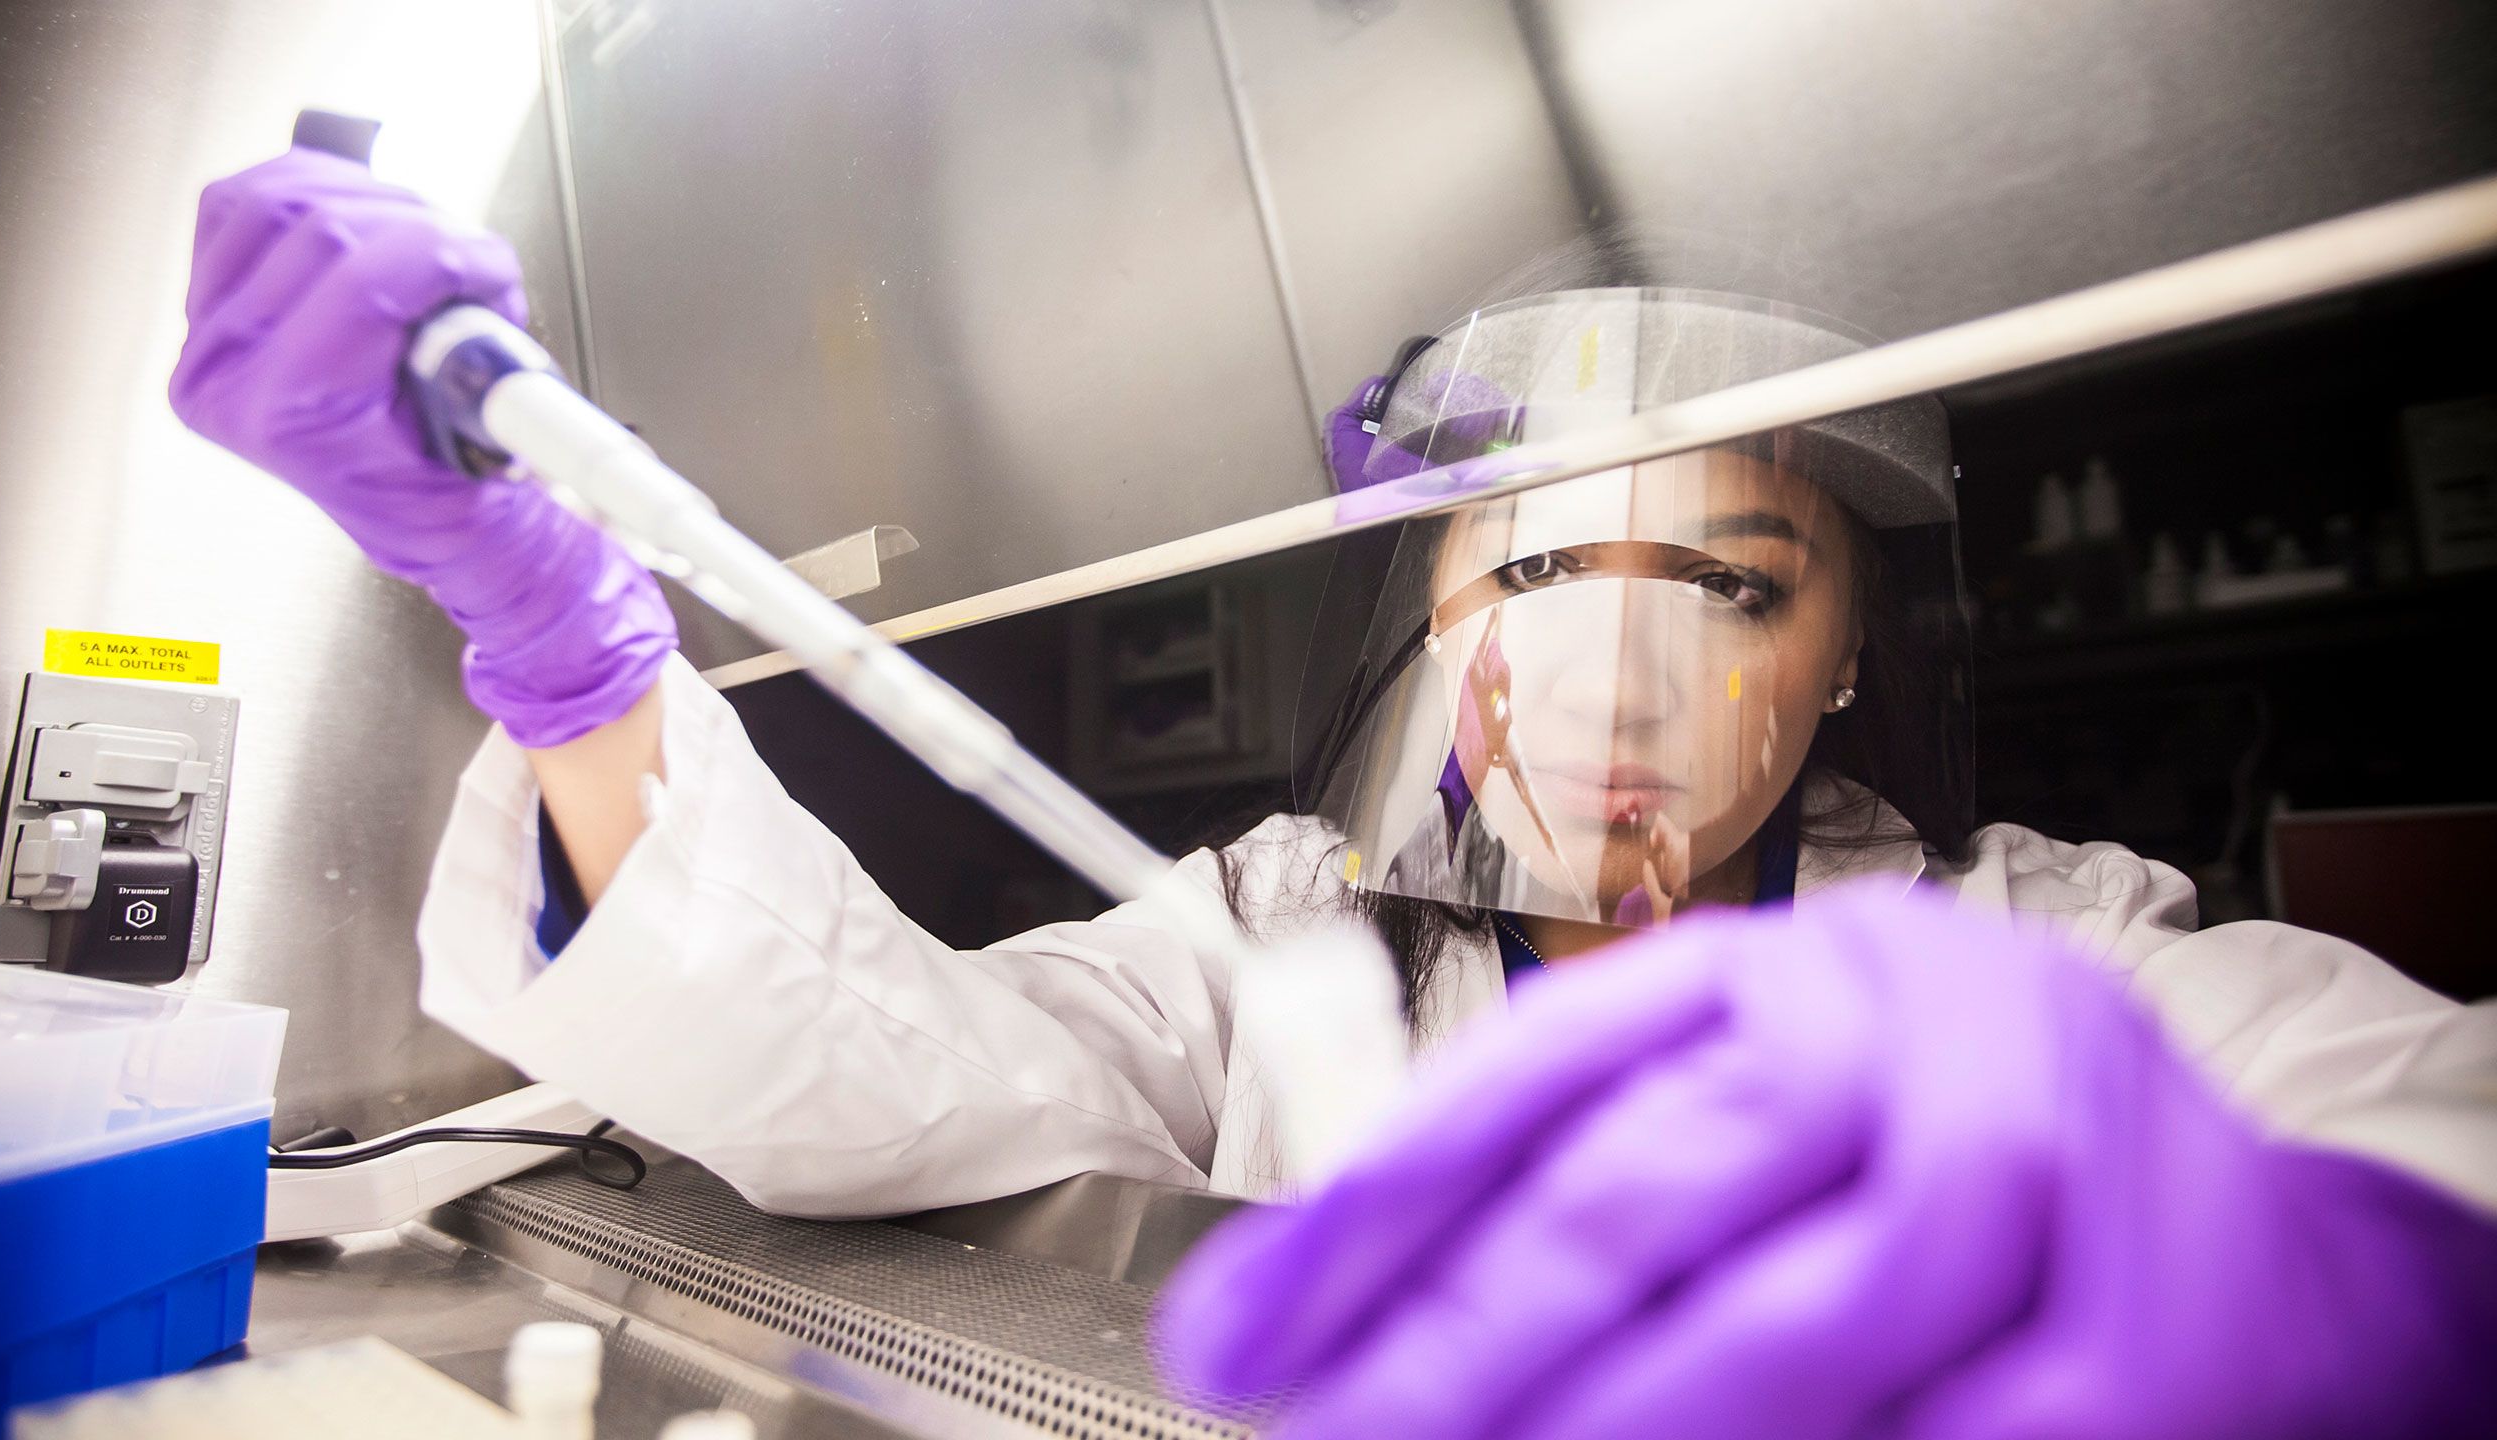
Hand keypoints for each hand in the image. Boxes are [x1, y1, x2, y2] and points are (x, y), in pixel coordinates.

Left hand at [170, 147, 672, 746]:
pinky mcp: (206, 306)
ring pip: (270, 201)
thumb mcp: (483, 428)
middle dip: (411, 223)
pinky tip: (355, 217)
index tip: (492, 262)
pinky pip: (236, 208)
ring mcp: (206, 340)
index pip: (358, 287)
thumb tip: (472, 267)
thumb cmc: (447, 478)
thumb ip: (476, 354)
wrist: (414, 507)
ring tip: (415, 239)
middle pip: (314, 227)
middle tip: (464, 255)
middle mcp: (227, 378)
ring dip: (361, 198)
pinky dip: (303, 191)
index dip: (441, 255)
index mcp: (290, 416)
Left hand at [1156, 883, 2496, 1437]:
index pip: (1535, 1074)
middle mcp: (1906, 1030)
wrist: (2260, 1250)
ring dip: (1603, 1434)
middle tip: (1330, 1438)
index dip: (1369, 1216)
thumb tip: (1321, 1302)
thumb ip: (1589, 1172)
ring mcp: (2037, 1173)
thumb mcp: (1770, 1110)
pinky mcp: (2141, 1346)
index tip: (1242, 1335)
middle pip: (1640, 1191)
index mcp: (1785, 966)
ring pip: (1780, 1329)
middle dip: (1451, 1349)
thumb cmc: (1958, 1163)